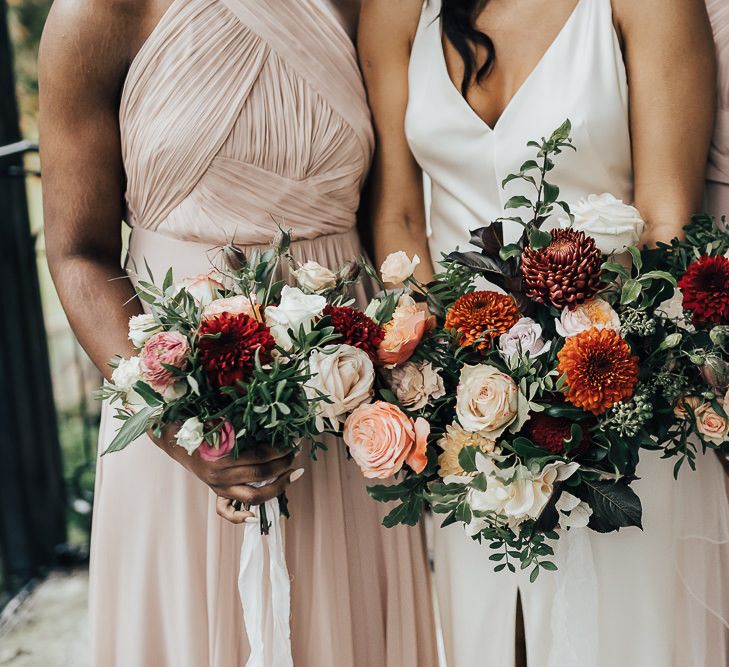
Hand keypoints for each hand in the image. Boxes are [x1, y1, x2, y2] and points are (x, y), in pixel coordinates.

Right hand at [150, 424, 302, 522]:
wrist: (179, 441)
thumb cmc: (203, 426)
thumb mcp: (223, 423)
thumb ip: (245, 426)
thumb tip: (276, 421)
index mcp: (222, 456)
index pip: (259, 456)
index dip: (280, 449)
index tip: (293, 441)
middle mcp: (221, 476)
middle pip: (261, 475)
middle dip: (284, 464)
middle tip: (296, 453)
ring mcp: (220, 488)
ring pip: (255, 496)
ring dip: (279, 486)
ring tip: (294, 474)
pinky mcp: (219, 494)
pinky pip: (229, 512)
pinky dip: (244, 517)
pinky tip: (259, 515)